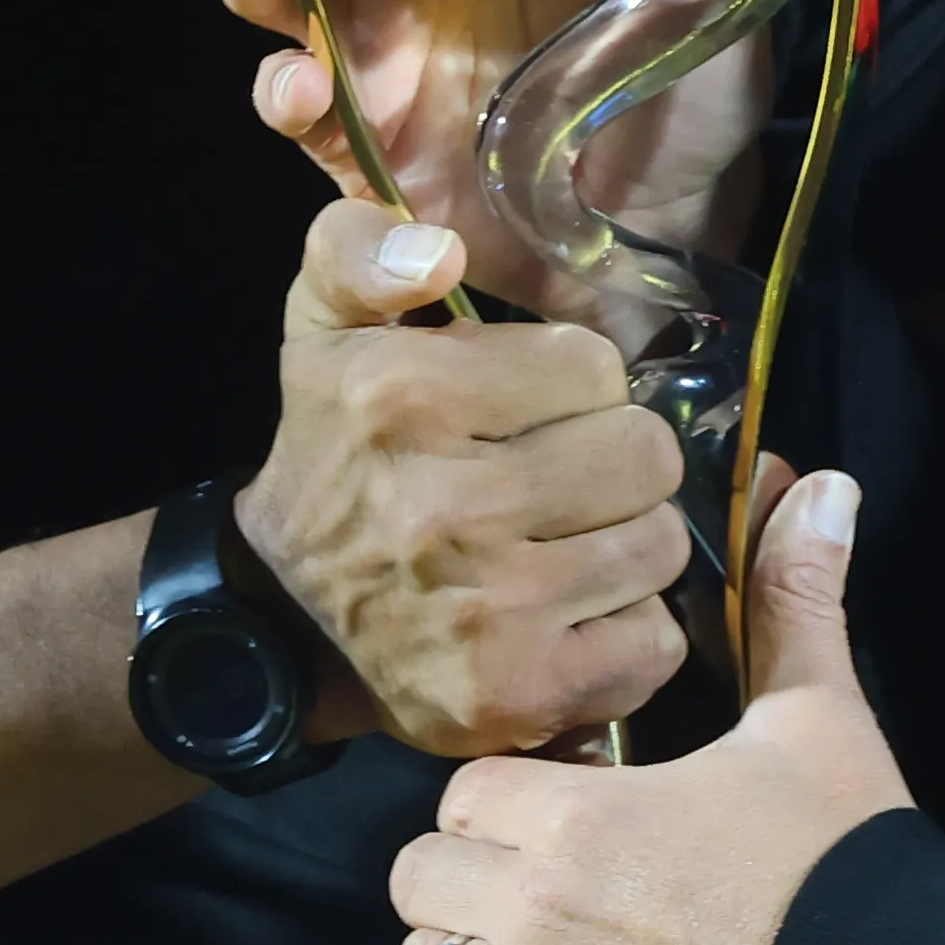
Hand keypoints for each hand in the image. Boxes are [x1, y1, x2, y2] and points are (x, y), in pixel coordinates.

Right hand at [245, 200, 701, 759]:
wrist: (284, 625)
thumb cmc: (334, 460)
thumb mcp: (323, 332)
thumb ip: (358, 249)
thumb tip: (439, 253)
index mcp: (402, 396)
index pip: (596, 366)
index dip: (575, 388)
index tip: (528, 414)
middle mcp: (444, 506)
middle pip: (644, 455)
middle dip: (615, 464)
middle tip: (563, 485)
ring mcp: (486, 609)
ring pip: (660, 546)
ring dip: (626, 547)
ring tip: (565, 549)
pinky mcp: (517, 694)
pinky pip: (655, 643)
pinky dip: (628, 635)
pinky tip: (571, 619)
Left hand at [363, 466, 915, 944]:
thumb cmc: (847, 865)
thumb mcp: (821, 722)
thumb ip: (795, 603)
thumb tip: (821, 484)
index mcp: (578, 813)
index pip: (469, 792)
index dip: (507, 807)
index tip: (558, 825)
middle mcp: (532, 907)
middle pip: (420, 878)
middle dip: (466, 887)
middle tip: (537, 902)